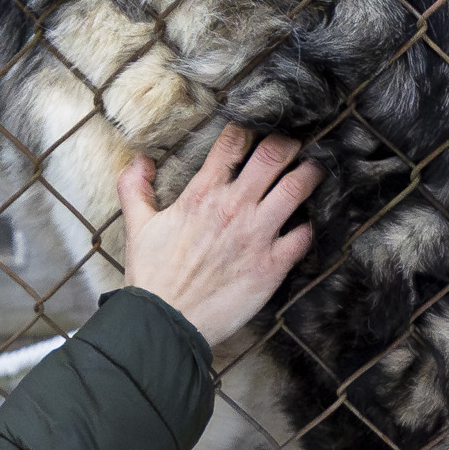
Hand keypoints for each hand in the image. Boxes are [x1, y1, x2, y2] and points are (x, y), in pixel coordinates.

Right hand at [118, 129, 318, 349]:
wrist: (166, 323)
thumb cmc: (153, 277)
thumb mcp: (137, 226)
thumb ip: (134, 188)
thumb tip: (140, 160)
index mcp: (202, 194)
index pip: (233, 142)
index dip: (250, 127)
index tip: (259, 126)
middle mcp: (234, 208)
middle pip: (274, 155)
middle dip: (289, 142)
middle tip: (295, 142)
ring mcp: (257, 236)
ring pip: (297, 188)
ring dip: (309, 174)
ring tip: (314, 170)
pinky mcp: (272, 265)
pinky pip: (304, 236)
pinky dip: (309, 226)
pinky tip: (307, 223)